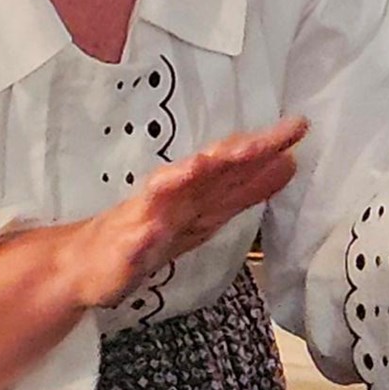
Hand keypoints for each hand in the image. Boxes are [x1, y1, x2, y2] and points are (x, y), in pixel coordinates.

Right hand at [63, 118, 307, 311]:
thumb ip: (246, 189)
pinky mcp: (123, 248)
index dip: (266, 147)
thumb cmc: (153, 232)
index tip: (299, 126)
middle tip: (264, 138)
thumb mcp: (208, 213)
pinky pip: (133, 242)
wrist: (89, 263)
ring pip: (166, 193)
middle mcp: (174, 196)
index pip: (236, 164)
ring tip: (205, 164)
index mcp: (199, 191)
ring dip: (185, 177)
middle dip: (234, 153)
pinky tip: (148, 232)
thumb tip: (290, 163)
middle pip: (208, 169)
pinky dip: (141, 236)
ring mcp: (146, 219)